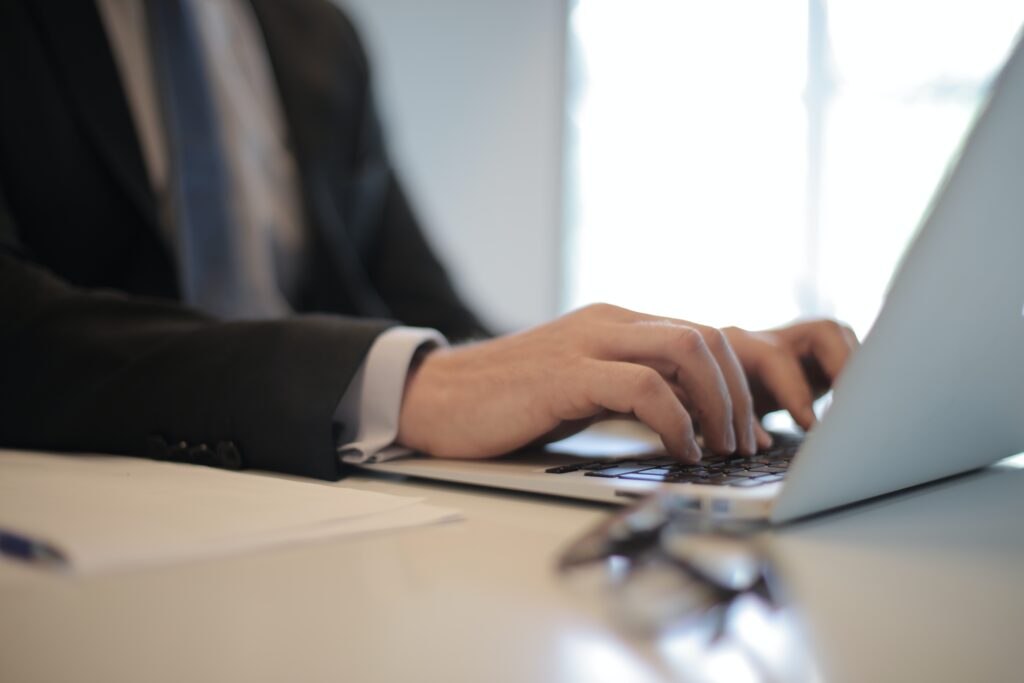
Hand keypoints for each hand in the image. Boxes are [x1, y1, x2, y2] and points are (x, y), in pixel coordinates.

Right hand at [396, 304, 855, 462]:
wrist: (436, 398)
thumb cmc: (509, 401)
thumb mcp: (584, 386)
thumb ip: (632, 388)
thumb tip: (690, 420)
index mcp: (616, 325)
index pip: (704, 336)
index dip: (742, 382)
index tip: (755, 428)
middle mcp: (609, 324)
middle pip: (707, 337)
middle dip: (742, 394)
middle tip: (747, 443)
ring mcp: (587, 344)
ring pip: (687, 350)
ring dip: (720, 404)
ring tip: (723, 448)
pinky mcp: (565, 374)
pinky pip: (644, 386)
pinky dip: (676, 419)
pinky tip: (681, 450)